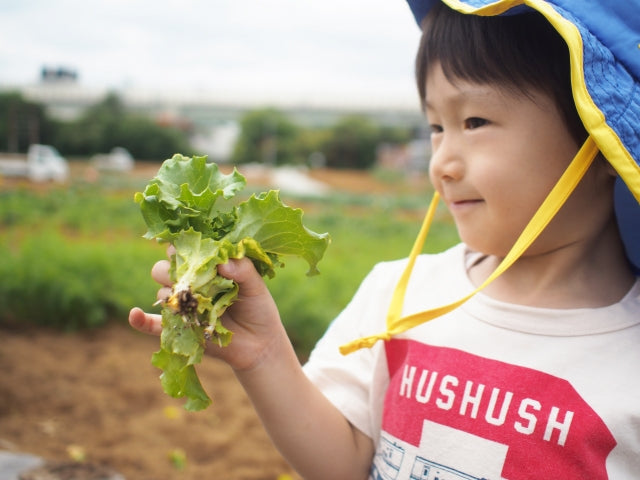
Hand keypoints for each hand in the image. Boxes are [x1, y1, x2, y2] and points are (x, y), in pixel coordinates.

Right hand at [129, 251, 286, 371]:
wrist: (259, 343)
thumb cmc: (257, 307)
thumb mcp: (256, 286)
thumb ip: (244, 270)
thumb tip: (222, 262)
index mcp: (204, 267)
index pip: (184, 249)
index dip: (183, 245)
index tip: (192, 246)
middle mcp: (189, 283)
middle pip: (165, 267)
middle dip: (173, 268)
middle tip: (192, 276)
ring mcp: (182, 306)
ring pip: (162, 291)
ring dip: (173, 293)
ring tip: (193, 300)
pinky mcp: (178, 328)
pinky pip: (152, 324)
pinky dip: (140, 320)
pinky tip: (135, 314)